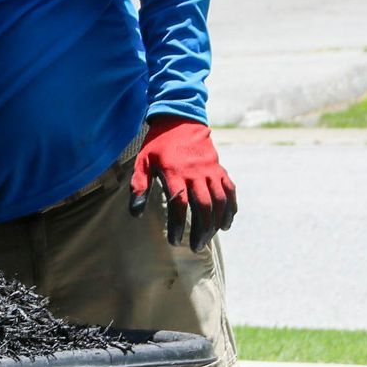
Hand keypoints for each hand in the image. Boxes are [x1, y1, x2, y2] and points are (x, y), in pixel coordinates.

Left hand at [129, 117, 236, 251]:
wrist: (180, 120)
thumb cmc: (158, 145)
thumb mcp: (143, 162)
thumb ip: (139, 187)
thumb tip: (136, 213)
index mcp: (175, 172)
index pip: (180, 204)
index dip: (178, 225)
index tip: (174, 240)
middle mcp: (196, 172)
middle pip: (204, 206)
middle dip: (201, 229)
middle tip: (195, 246)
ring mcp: (210, 170)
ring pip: (220, 201)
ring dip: (217, 222)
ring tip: (209, 238)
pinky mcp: (219, 168)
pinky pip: (230, 190)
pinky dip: (231, 208)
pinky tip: (226, 223)